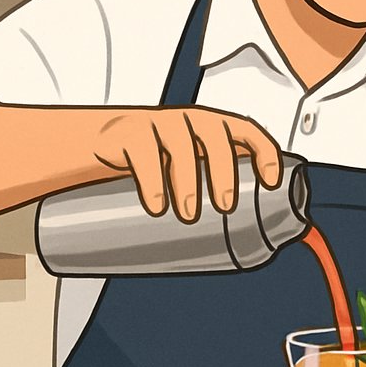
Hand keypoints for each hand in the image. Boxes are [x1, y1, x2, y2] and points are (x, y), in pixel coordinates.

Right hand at [94, 107, 282, 222]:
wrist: (95, 145)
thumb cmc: (147, 160)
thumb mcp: (181, 170)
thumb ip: (205, 193)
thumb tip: (234, 244)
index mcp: (208, 130)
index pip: (245, 129)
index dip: (263, 151)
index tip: (271, 181)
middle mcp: (186, 122)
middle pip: (215, 134)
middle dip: (224, 171)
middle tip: (225, 206)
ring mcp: (156, 124)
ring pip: (180, 143)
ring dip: (189, 180)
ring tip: (188, 214)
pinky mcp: (126, 132)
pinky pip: (142, 150)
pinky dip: (153, 179)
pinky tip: (157, 203)